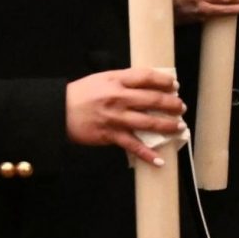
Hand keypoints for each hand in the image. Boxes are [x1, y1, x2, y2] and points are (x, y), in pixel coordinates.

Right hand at [66, 68, 184, 166]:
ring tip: (179, 127)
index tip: (174, 85)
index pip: (147, 77)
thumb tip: (148, 83)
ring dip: (167, 126)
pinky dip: (147, 154)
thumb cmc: (80, 94)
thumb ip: (124, 80)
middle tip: (181, 107)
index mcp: (116, 81)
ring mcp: (116, 118)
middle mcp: (119, 98)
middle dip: (172, 104)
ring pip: (148, 122)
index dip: (164, 81)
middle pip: (153, 100)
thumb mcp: (102, 79)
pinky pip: (133, 146)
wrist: (57, 111)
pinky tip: (160, 160)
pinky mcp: (110, 135)